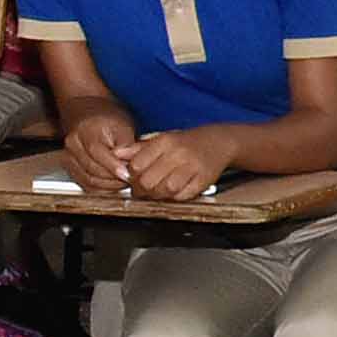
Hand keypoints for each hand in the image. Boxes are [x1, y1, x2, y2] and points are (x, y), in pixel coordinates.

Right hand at [60, 110, 140, 192]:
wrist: (92, 119)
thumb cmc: (109, 122)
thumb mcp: (123, 127)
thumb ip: (127, 145)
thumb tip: (130, 164)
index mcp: (85, 131)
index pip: (96, 152)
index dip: (113, 166)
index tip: (127, 174)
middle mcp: (73, 144)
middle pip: (92, 169)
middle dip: (114, 178)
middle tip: (131, 180)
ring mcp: (69, 158)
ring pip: (89, 180)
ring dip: (109, 185)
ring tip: (125, 182)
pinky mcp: (71, 169)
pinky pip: (86, 185)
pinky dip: (102, 189)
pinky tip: (114, 185)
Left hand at [120, 128, 234, 200]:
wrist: (219, 142)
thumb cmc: (188, 142)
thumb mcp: (162, 138)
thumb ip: (139, 148)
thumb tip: (117, 154)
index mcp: (165, 141)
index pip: (137, 164)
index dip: (131, 175)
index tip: (132, 177)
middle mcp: (178, 154)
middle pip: (149, 180)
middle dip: (141, 189)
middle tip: (141, 190)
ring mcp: (192, 168)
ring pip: (165, 190)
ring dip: (157, 195)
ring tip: (155, 192)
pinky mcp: (203, 180)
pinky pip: (182, 196)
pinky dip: (174, 197)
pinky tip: (171, 192)